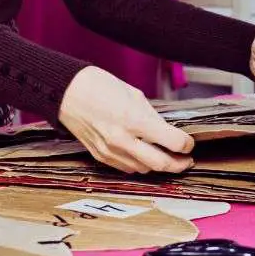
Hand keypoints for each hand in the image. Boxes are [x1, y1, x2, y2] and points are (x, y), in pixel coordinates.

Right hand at [58, 66, 194, 173]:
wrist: (65, 92)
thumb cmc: (98, 86)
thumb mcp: (133, 94)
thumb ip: (151, 116)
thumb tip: (166, 131)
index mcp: (133, 120)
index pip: (172, 142)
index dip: (186, 144)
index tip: (189, 142)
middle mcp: (122, 140)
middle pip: (161, 164)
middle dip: (179, 163)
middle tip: (186, 159)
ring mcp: (110, 151)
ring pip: (145, 169)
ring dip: (158, 164)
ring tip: (164, 156)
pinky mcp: (100, 156)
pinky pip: (127, 168)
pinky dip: (139, 164)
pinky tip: (143, 155)